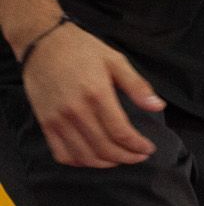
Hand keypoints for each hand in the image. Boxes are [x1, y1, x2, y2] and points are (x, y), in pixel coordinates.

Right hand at [22, 23, 164, 168]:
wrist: (42, 42)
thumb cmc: (81, 49)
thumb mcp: (115, 61)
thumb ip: (137, 86)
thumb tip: (158, 107)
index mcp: (96, 94)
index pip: (120, 132)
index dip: (137, 146)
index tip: (148, 149)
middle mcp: (76, 111)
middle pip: (104, 148)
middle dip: (126, 157)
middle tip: (138, 156)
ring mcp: (58, 120)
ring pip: (84, 156)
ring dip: (106, 163)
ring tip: (119, 158)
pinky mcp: (45, 123)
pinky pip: (62, 154)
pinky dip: (79, 162)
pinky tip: (92, 157)